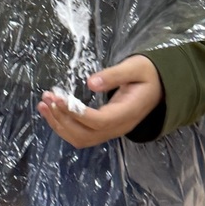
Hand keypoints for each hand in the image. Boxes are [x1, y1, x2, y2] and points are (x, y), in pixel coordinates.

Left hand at [37, 55, 162, 148]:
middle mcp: (118, 127)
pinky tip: (52, 111)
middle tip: (47, 97)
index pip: (99, 121)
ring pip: (81, 138)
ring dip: (60, 124)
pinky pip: (82, 134)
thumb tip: (90, 82)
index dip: (76, 113)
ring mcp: (112, 130)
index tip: (59, 98)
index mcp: (128, 113)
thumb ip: (114, 75)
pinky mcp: (105, 128)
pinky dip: (64, 125)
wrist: (160, 86)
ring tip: (44, 104)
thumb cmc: (148, 73)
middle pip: (86, 135)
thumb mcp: (135, 67)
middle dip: (62, 119)